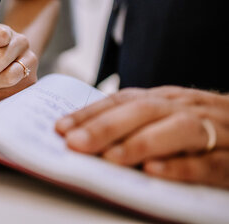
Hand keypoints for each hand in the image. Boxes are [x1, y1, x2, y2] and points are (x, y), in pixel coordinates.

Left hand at [55, 86, 228, 187]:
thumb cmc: (203, 125)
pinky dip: (181, 166)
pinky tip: (155, 172)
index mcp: (164, 99)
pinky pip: (209, 162)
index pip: (122, 101)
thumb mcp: (168, 114)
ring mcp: (212, 131)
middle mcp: (185, 109)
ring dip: (140, 143)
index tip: (59, 128)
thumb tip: (84, 134)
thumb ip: (134, 121)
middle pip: (143, 111)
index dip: (90, 113)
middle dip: (106, 126)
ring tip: (110, 158)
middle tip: (74, 143)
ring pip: (176, 130)